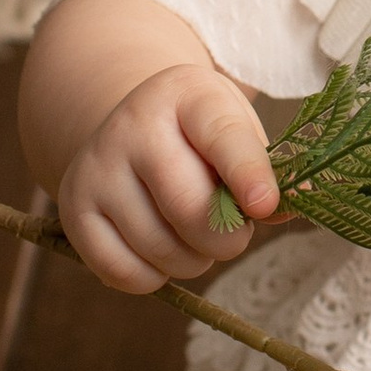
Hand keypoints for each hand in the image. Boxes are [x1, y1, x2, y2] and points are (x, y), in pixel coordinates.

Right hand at [54, 62, 277, 292]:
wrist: (126, 128)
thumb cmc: (197, 136)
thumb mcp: (236, 130)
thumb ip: (267, 169)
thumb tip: (296, 204)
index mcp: (187, 94)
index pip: (221, 136)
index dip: (247, 173)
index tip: (266, 204)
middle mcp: (132, 125)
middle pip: (189, 207)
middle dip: (227, 238)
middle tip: (236, 235)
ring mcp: (97, 168)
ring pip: (160, 247)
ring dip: (195, 260)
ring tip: (198, 238)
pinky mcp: (74, 210)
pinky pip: (123, 272)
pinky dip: (155, 277)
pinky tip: (163, 252)